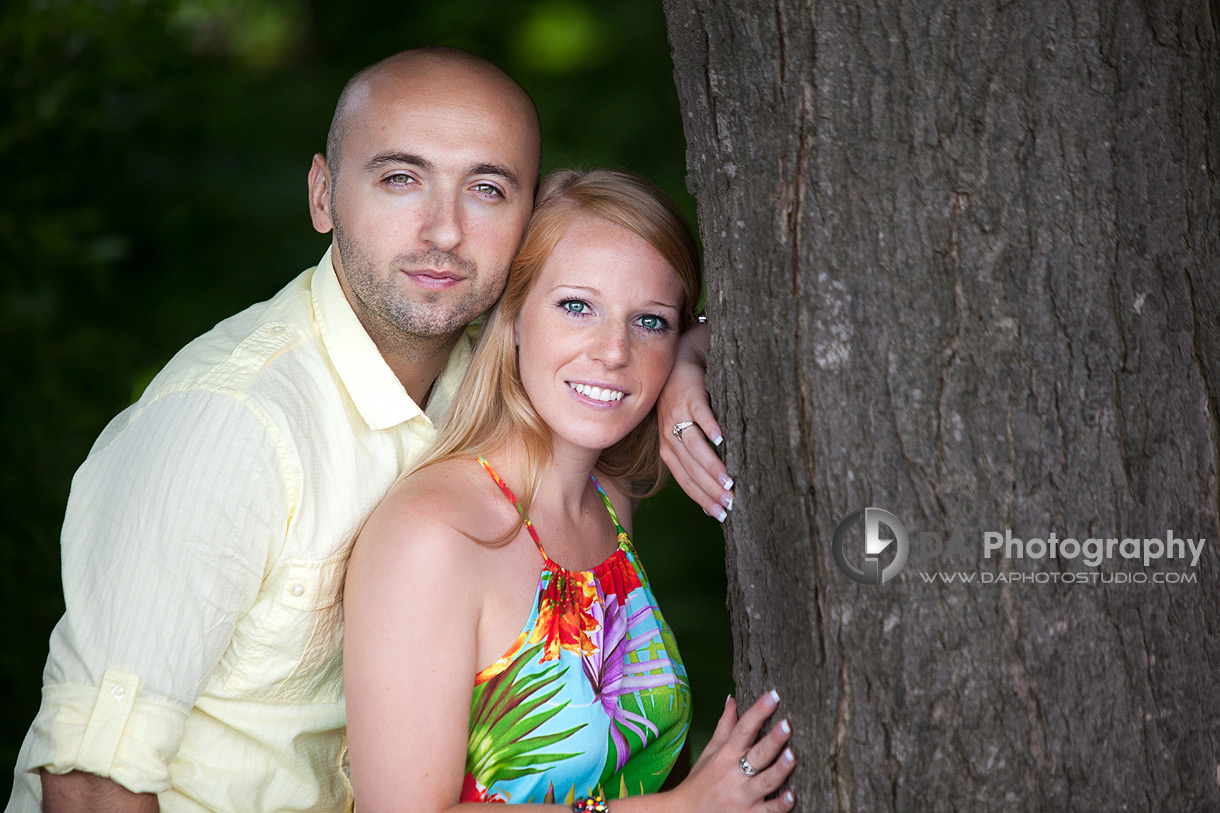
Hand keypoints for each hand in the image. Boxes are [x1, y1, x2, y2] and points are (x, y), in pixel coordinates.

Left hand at [657, 325, 734, 520]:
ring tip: (729, 481)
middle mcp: (669, 434)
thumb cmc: (686, 403)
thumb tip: (715, 490)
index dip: (702, 498)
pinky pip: (700, 415)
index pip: (685, 480)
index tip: (720, 514)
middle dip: (710, 489)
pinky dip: (710, 427)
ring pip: (694, 446)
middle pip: (690, 468)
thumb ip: (695, 458)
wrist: (680, 362)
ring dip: (711, 465)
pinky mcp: (689, 396)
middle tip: (730, 503)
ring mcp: (678, 415)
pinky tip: (722, 439)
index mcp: (669, 449)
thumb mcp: (685, 432)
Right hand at [668, 691, 796, 810]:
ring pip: (765, 782)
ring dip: (780, 769)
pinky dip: (780, 805)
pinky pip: (767, 811)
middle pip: (756, 754)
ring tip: (793, 755)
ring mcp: (742, 798)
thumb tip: (733, 700)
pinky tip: (792, 796)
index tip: (774, 696)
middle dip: (772, 739)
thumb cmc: (700, 782)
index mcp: (726, 755)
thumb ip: (724, 727)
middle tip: (787, 724)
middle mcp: (734, 775)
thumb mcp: (709, 752)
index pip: (743, 729)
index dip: (758, 712)